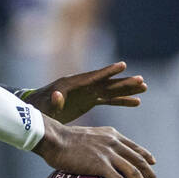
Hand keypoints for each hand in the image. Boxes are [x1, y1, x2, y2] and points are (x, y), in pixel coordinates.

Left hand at [22, 61, 144, 123]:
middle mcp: (81, 86)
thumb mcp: (44, 108)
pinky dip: (121, 100)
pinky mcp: (88, 100)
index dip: (107, 72)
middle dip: (123, 81)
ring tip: (144, 88)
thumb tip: (57, 94)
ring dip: (126, 89)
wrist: (34, 112)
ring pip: (110, 90)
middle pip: (105, 83)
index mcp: (70, 85)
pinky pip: (108, 99)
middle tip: (142, 80)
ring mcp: (86, 93)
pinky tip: (136, 102)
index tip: (122, 65)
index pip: (91, 77)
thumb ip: (52, 101)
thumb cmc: (37, 109)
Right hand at [33, 116, 156, 177]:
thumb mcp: (84, 136)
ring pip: (135, 173)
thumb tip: (92, 154)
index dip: (146, 157)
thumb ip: (94, 143)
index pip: (135, 147)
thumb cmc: (60, 139)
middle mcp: (114, 143)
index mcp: (111, 135)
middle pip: (140, 162)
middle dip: (150, 177)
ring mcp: (108, 154)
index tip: (153, 165)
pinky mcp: (100, 164)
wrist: (52, 138)